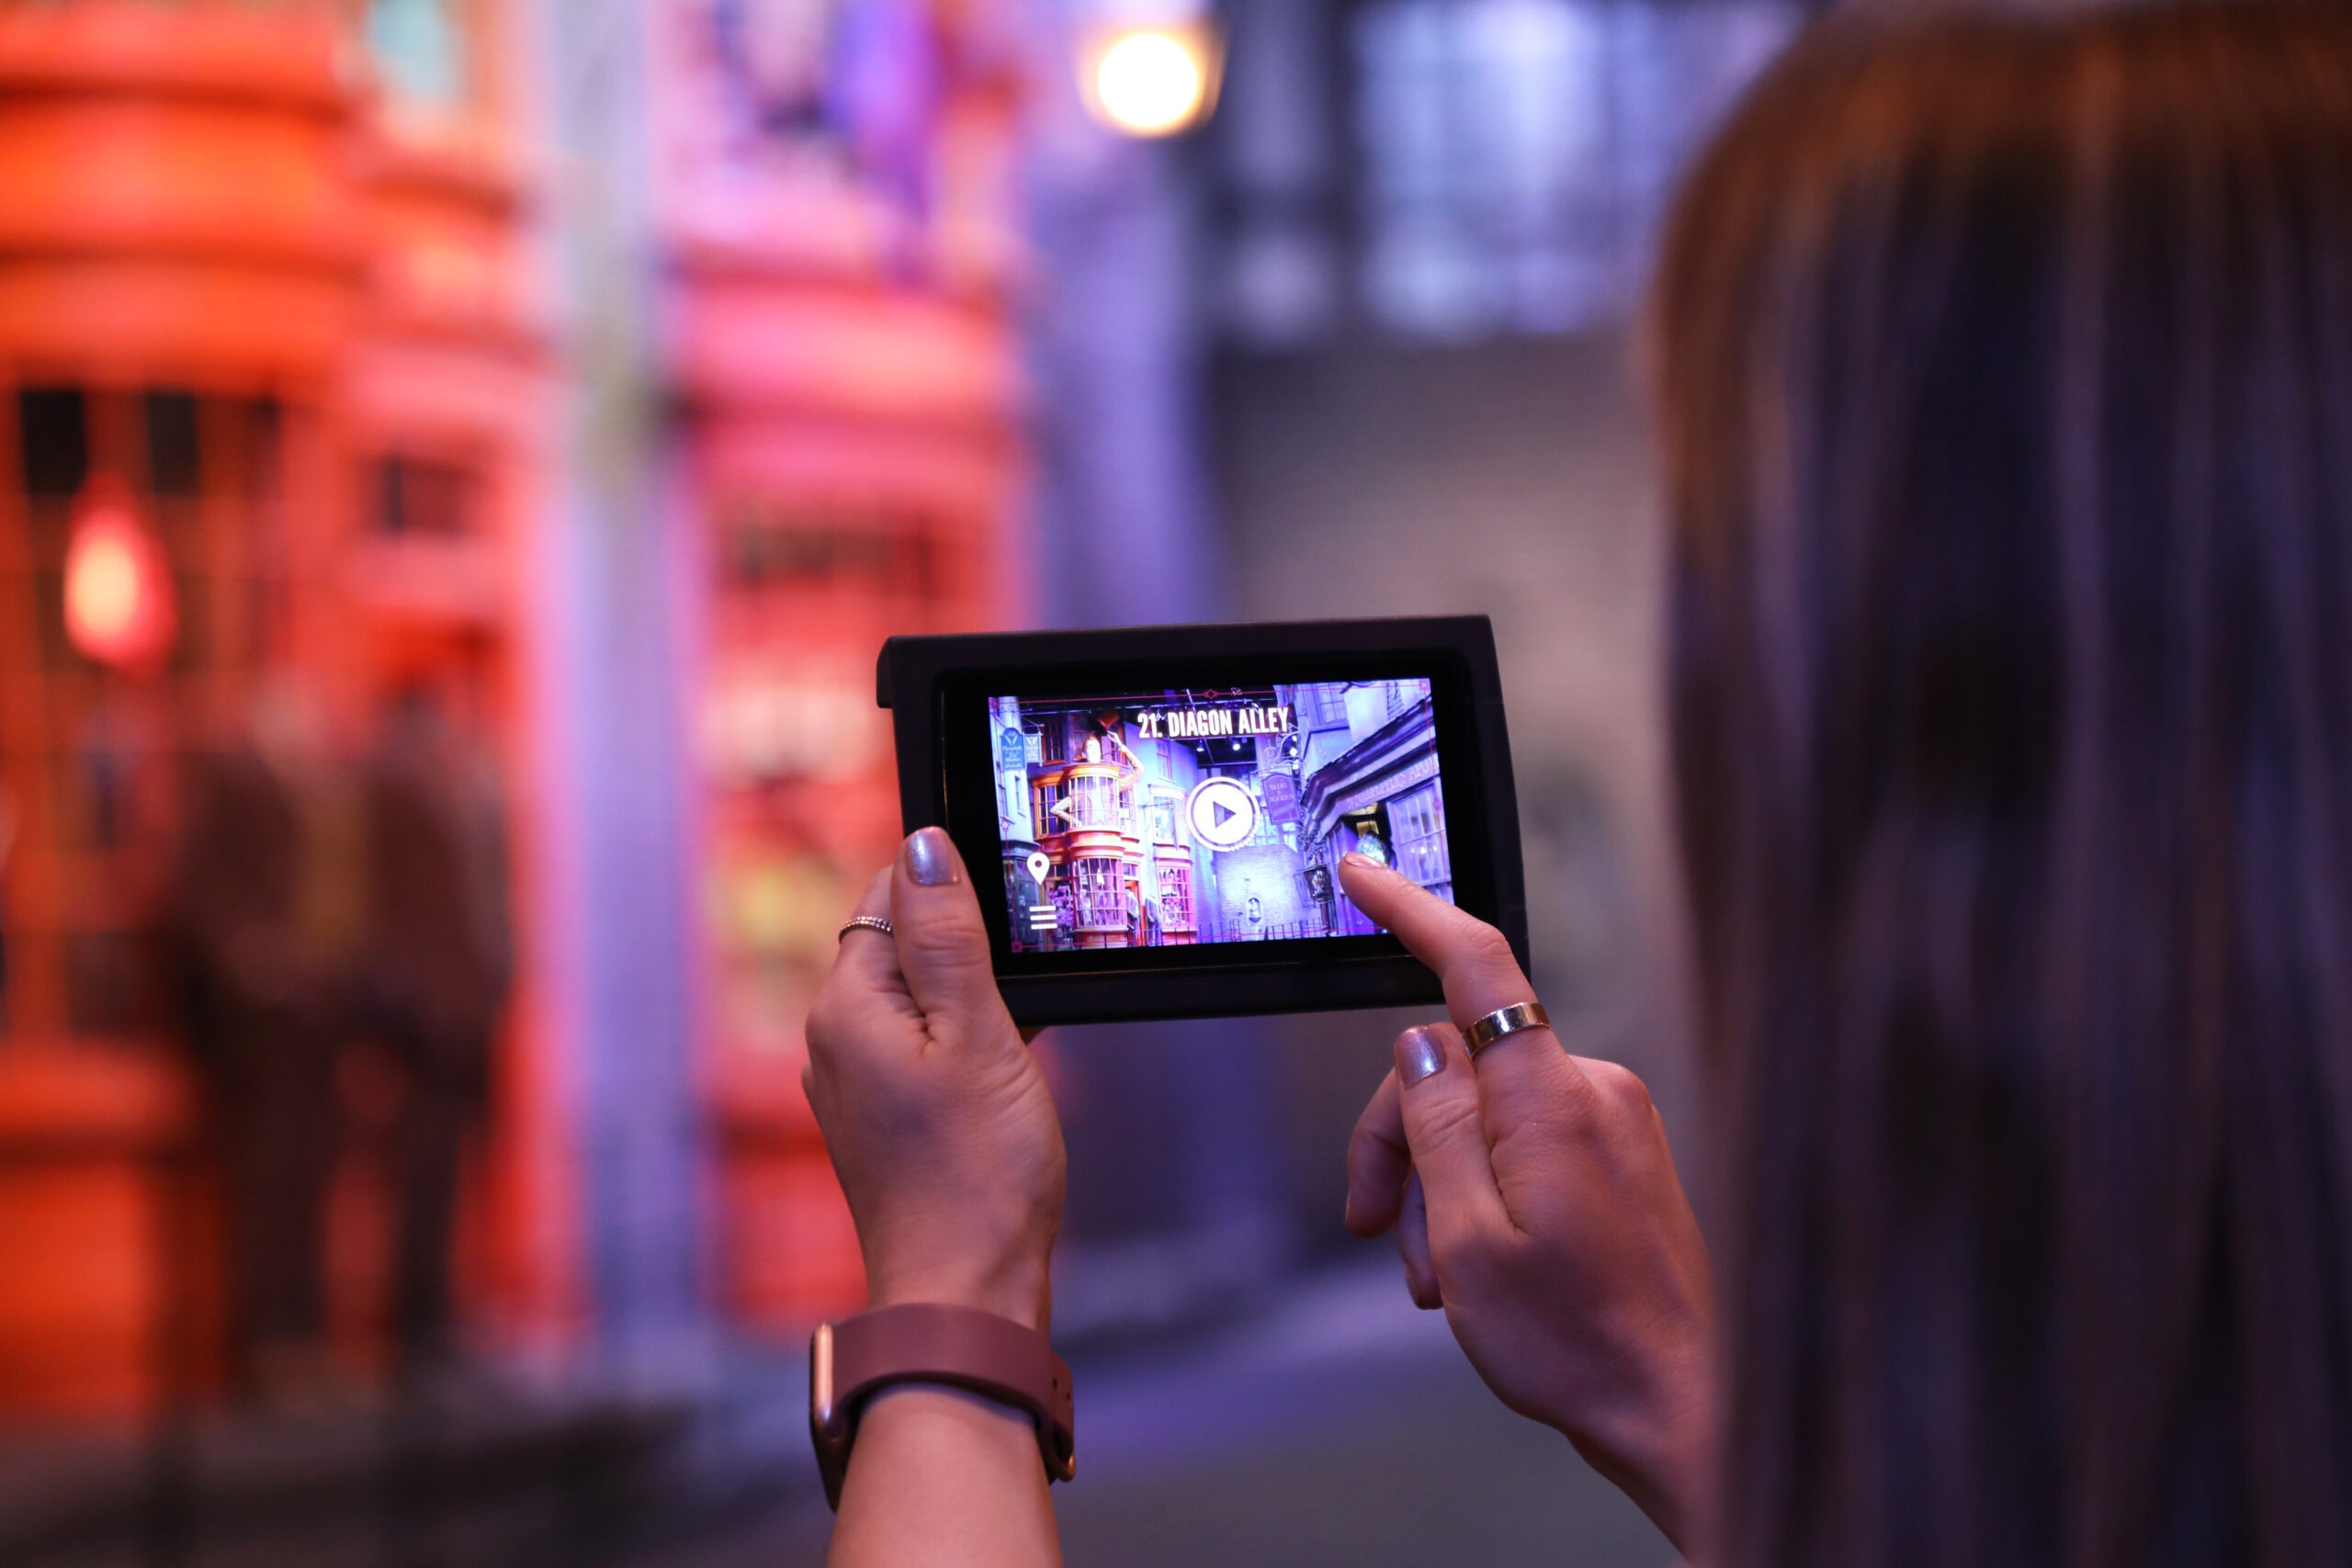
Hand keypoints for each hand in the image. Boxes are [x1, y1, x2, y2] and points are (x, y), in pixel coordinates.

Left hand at [804, 828, 1066, 1331]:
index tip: (1011, 908)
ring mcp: (854, 1084)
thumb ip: (949, 936)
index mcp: (846, 1006)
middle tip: (1025, 982)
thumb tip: (924, 846)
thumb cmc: (979, 1175)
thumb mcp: (980, 1035)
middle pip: (901, 945)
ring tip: (1017, 1041)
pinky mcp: (882, 1120)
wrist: (966, 1293)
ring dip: (971, 1001)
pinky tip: (1007, 1076)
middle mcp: (834, 1040)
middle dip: (966, 947)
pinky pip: (922, 1048)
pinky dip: (965, 1045)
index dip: (952, 888)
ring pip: (917, 999)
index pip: (888, 895)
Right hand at [1339, 855, 1715, 1550]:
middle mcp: (1593, 1090)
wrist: (1683, 1409)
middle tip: (1374, 1225)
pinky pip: (1525, 1143)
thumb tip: (1418, 1043)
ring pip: (1484, 1114)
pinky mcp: (1621, 1153)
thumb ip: (1436, 1125)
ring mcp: (1614, 1121)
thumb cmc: (1581, 1343)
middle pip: (1457, 1064)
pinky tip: (1477, 1267)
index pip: (1475, 965)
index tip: (1366, 876)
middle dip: (1401, 1139)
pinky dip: (1483, 1192)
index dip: (1411, 911)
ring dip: (1441, 1187)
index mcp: (1551, 1098)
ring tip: (1441, 1278)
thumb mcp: (1466, 1240)